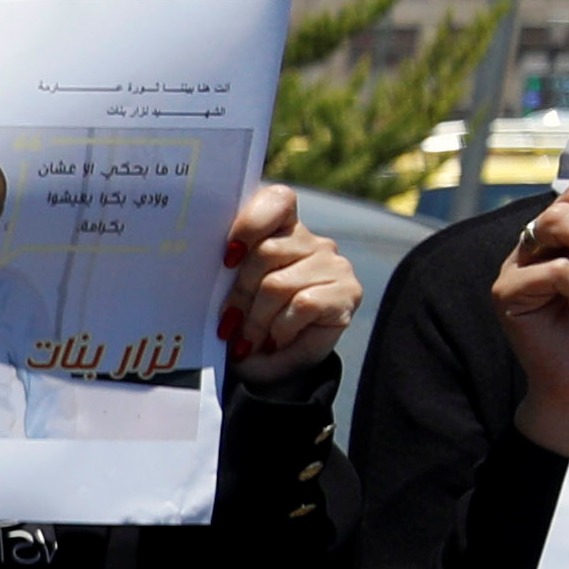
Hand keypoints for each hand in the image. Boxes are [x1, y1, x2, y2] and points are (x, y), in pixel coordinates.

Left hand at [217, 182, 361, 377]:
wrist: (280, 367)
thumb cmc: (249, 328)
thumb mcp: (231, 299)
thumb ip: (225, 277)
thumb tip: (220, 265)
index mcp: (281, 231)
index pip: (277, 201)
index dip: (251, 222)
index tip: (228, 258)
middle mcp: (311, 242)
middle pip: (265, 252)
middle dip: (239, 295)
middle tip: (228, 325)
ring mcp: (333, 265)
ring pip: (278, 284)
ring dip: (256, 320)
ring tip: (248, 340)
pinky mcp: (348, 292)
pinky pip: (301, 304)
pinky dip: (280, 330)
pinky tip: (275, 342)